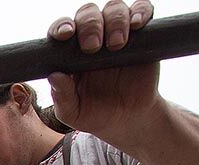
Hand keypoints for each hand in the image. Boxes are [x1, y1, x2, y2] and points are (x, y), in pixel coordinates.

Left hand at [46, 1, 160, 141]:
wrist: (129, 121)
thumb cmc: (96, 114)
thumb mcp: (74, 114)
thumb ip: (63, 98)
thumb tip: (55, 76)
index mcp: (71, 54)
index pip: (63, 29)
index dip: (61, 26)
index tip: (64, 35)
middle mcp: (93, 38)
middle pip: (88, 14)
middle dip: (89, 24)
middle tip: (92, 47)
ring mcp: (118, 34)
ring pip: (114, 8)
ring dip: (114, 20)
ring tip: (116, 44)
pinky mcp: (143, 36)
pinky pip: (143, 11)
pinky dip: (141, 11)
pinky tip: (137, 24)